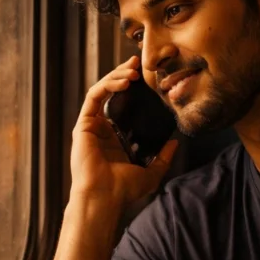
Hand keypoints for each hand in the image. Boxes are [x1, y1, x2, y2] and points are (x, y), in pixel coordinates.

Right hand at [70, 55, 177, 208]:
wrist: (105, 197)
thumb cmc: (123, 190)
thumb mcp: (151, 172)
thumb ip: (163, 158)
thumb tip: (175, 143)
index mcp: (114, 138)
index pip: (122, 104)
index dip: (131, 88)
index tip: (145, 76)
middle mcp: (101, 129)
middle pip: (110, 93)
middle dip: (123, 74)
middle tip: (138, 62)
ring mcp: (90, 126)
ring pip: (101, 90)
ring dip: (116, 76)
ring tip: (132, 70)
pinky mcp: (83, 125)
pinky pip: (94, 97)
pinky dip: (107, 85)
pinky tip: (123, 81)